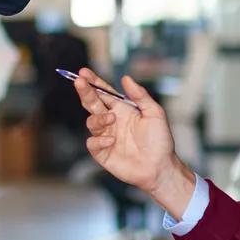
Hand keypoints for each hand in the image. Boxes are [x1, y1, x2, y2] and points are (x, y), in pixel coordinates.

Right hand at [75, 69, 194, 213]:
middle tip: (79, 81)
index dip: (94, 82)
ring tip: (111, 119)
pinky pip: (92, 143)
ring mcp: (105, 136)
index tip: (84, 72)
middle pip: (92, 103)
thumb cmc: (160, 140)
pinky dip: (99, 140)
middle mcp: (111, 121)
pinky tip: (112, 140)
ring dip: (98, 118)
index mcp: (122, 109)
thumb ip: (140, 95)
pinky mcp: (102, 152)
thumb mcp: (155, 113)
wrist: (160, 167)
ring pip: (91, 122)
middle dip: (85, 91)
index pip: (104, 93)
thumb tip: (126, 78)